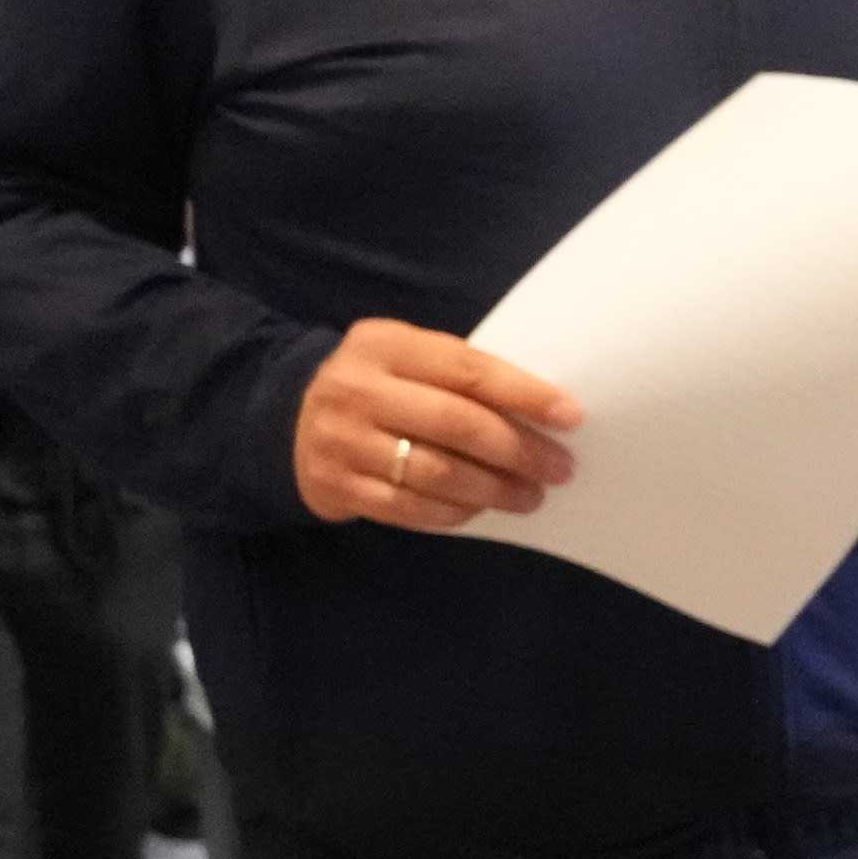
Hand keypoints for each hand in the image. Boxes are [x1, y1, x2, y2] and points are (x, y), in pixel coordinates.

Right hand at [297, 318, 582, 528]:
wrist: (286, 418)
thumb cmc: (373, 384)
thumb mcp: (403, 356)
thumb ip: (455, 373)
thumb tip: (538, 410)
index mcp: (386, 345)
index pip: (468, 370)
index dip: (524, 394)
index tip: (571, 416)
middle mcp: (360, 390)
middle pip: (456, 424)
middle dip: (518, 451)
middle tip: (559, 469)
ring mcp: (344, 441)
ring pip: (435, 473)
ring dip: (493, 490)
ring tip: (530, 496)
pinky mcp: (337, 486)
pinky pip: (409, 509)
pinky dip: (453, 513)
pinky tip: (480, 510)